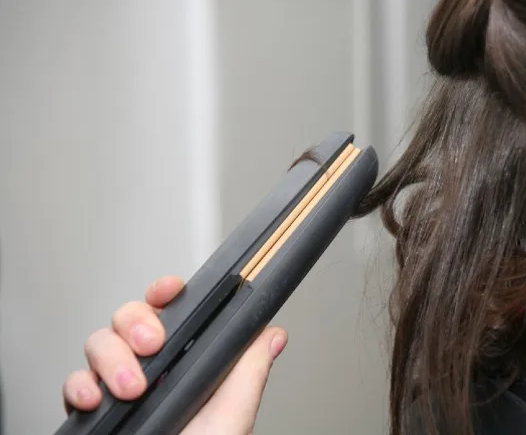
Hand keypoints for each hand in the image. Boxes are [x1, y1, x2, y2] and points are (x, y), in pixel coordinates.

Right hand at [62, 276, 287, 433]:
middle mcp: (152, 371)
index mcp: (188, 363)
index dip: (166, 293)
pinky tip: (96, 400)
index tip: (171, 290)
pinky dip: (79, 386)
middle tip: (153, 345)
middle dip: (136, 322)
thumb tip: (273, 333)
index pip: (172, 312)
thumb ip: (249, 370)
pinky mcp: (94, 411)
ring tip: (132, 389)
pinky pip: (73, 383)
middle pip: (129, 318)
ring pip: (99, 344)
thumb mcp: (233, 414)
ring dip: (112, 359)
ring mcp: (118, 388)